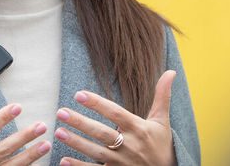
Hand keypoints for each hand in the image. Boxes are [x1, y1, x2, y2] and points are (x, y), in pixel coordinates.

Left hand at [54, 70, 176, 165]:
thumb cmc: (161, 144)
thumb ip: (162, 95)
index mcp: (138, 129)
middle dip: (80, 123)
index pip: (115, 113)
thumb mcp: (162, 120)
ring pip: (95, 152)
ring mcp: (121, 162)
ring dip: (76, 142)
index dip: (98, 104)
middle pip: (101, 133)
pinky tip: (63, 160)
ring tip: (58, 132)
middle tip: (61, 112)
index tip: (79, 94)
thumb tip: (170, 72)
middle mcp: (129, 145)